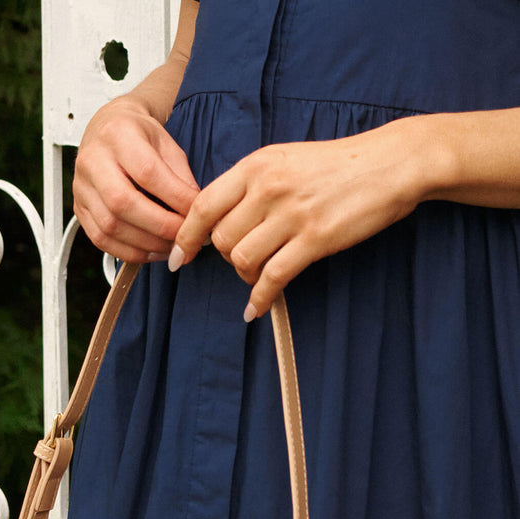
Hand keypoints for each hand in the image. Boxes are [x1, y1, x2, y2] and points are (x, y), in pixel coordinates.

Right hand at [73, 96, 199, 262]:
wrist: (108, 129)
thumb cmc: (140, 136)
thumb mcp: (167, 144)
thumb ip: (181, 177)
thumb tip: (195, 213)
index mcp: (117, 134)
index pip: (147, 173)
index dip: (175, 199)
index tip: (196, 213)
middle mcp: (92, 160)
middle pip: (123, 203)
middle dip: (160, 226)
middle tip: (184, 236)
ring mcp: (81, 187)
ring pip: (110, 227)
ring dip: (146, 244)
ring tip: (172, 246)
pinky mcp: (79, 209)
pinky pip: (101, 240)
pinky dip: (130, 252)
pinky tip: (152, 251)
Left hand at [169, 119, 427, 316]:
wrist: (390, 163)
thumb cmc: (337, 165)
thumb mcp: (286, 160)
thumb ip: (252, 185)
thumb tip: (220, 219)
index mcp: (256, 165)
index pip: (202, 205)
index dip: (184, 236)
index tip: (177, 257)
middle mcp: (268, 187)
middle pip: (221, 238)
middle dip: (224, 258)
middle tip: (241, 262)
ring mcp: (292, 214)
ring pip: (242, 258)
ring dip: (244, 275)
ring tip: (256, 277)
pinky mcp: (315, 239)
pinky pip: (273, 277)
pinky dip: (260, 299)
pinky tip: (256, 310)